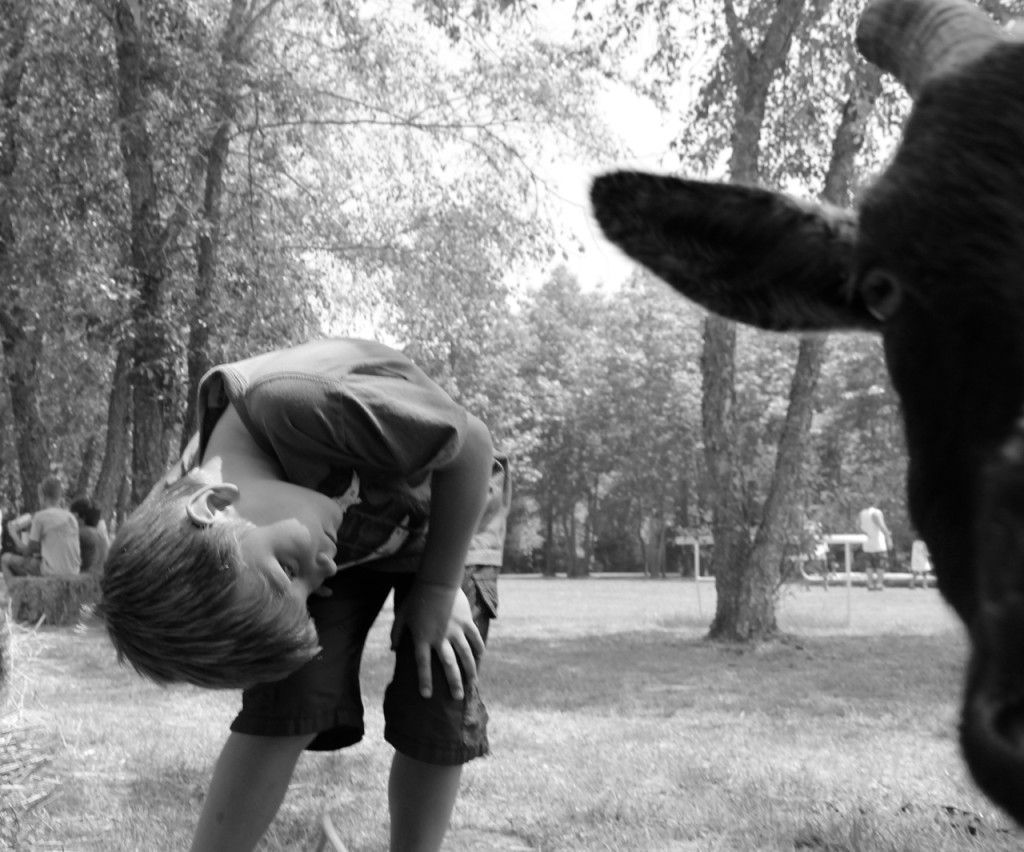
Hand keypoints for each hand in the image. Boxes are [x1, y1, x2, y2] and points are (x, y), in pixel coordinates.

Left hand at [391, 583, 483, 700]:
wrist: (437, 580)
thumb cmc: (417, 598)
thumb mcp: (402, 615)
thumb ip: (397, 633)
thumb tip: (393, 649)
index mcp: (422, 637)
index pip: (422, 664)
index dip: (424, 680)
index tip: (426, 696)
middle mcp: (440, 637)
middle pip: (448, 665)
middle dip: (453, 683)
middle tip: (457, 697)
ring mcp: (455, 630)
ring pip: (465, 655)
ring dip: (470, 671)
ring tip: (472, 683)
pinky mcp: (466, 622)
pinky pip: (475, 639)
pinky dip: (479, 649)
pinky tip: (480, 658)